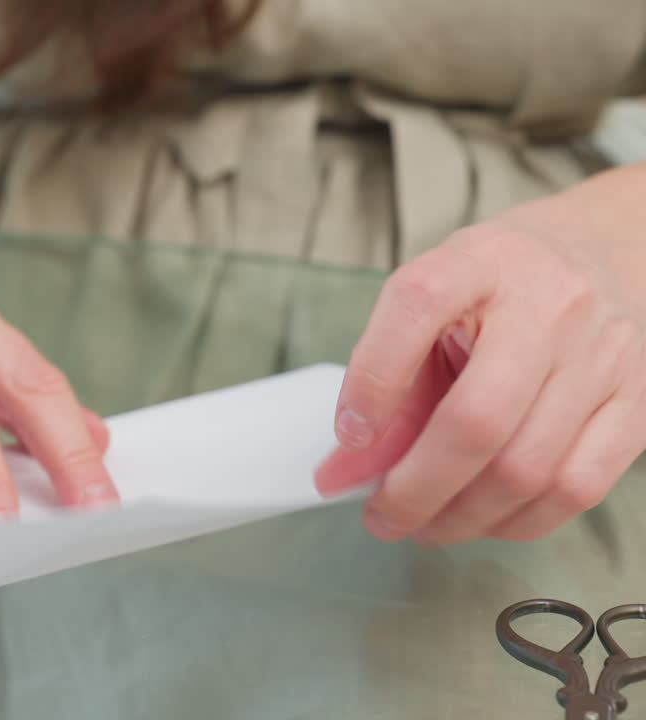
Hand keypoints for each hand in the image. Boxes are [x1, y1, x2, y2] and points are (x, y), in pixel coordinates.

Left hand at [314, 196, 645, 543]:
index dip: (373, 380)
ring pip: (528, 468)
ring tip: (425, 526)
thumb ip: (383, 379)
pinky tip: (485, 520)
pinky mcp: (637, 403)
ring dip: (462, 517)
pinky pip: (578, 487)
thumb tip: (339, 474)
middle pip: (478, 419)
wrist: (610, 253)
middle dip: (416, 488)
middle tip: (382, 518)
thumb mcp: (432, 304)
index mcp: (478, 263)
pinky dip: (520, 522)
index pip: (417, 306)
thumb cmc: (498, 289)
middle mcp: (548, 305)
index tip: (348, 436)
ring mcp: (603, 356)